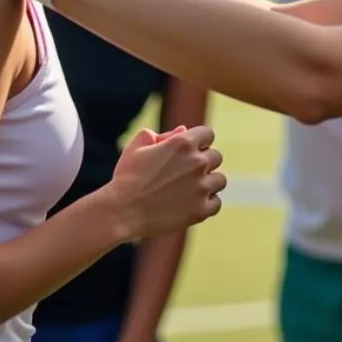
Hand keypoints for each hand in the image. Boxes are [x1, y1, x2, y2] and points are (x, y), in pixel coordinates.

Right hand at [109, 126, 224, 240]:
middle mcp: (197, 162)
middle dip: (203, 162)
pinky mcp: (200, 210)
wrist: (121, 211)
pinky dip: (207, 204)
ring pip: (220, 180)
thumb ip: (162, 134)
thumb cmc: (127, 177)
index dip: (199, 142)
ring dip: (208, 183)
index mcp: (183, 143)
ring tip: (190, 189)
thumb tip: (183, 130)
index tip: (190, 152)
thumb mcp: (138, 146)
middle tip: (185, 173)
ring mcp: (201, 187)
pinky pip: (216, 203)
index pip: (208, 134)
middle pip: (216, 157)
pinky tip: (191, 204)